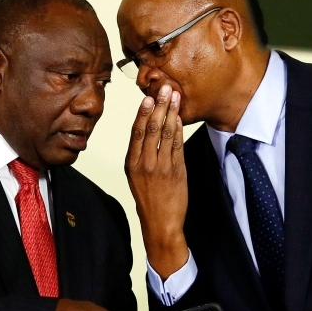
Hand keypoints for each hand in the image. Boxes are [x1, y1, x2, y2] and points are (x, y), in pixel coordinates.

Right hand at [125, 85, 188, 278]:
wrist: (160, 222)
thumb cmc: (149, 199)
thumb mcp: (136, 176)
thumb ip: (140, 154)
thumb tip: (146, 129)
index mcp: (131, 163)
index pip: (136, 132)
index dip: (142, 112)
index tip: (147, 96)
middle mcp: (144, 163)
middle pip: (151, 128)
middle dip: (159, 105)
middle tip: (165, 88)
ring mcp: (161, 167)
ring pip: (165, 134)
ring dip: (171, 112)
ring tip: (174, 96)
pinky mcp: (176, 171)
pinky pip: (177, 146)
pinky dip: (178, 130)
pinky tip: (179, 118)